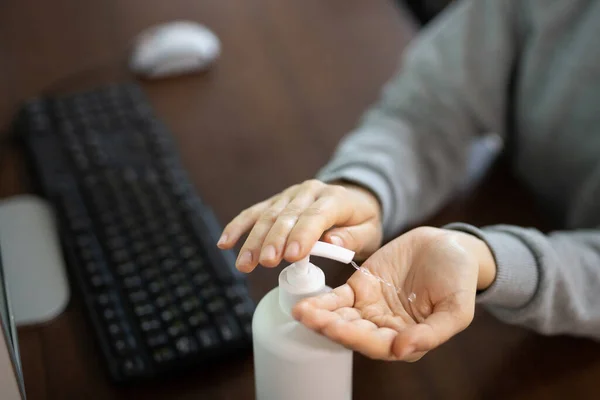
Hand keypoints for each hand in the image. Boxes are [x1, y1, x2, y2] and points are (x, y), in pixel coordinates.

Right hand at [217, 179, 382, 271]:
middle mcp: (309, 192)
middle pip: (287, 216)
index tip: (291, 256)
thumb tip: (332, 241)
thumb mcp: (370, 232)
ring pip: (268, 216)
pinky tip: (224, 243)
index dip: (303, 235)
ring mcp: (290, 195)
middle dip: (274, 240)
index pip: (316, 215)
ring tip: (244, 264)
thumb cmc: (362, 222)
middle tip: (266, 262)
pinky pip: (254, 213)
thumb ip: (353, 238)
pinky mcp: (276, 202)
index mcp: (335, 198)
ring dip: (254, 240)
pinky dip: (238, 226)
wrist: (353, 200)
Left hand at [292, 227, 496, 360]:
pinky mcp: (361, 288)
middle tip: (311, 318)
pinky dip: (322, 301)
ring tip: (303, 312)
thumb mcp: (457, 307)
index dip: (357, 338)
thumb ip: (433, 332)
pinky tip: (306, 303)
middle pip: (353, 333)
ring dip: (321, 317)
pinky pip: (338, 298)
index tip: (337, 329)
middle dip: (332, 327)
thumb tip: (403, 350)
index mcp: (409, 339)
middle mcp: (385, 329)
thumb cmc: (458, 278)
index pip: (378, 345)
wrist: (449, 245)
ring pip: (341, 317)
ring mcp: (371, 308)